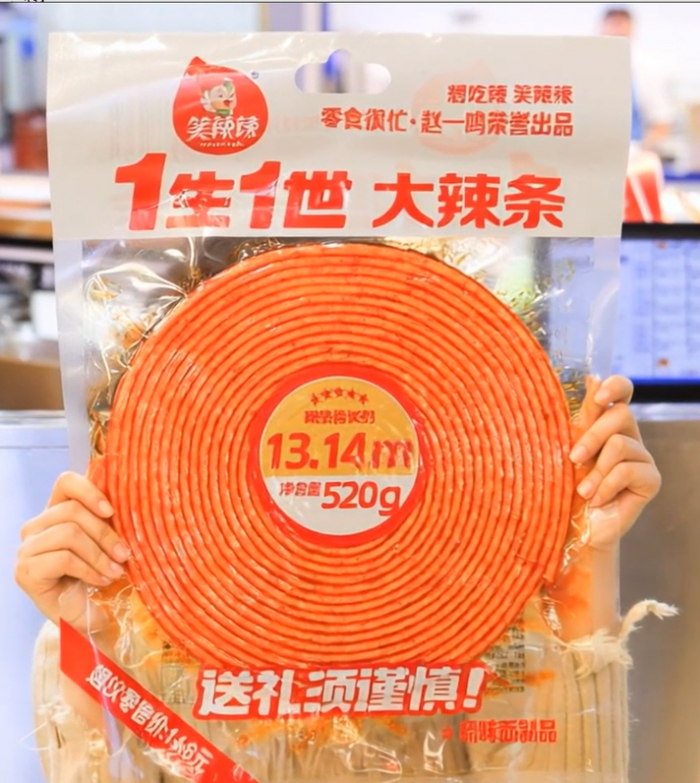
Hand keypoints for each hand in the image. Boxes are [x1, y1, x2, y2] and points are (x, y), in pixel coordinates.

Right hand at [15, 472, 129, 623]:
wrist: (85, 618)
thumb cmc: (98, 576)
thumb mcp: (106, 543)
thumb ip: (108, 521)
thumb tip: (131, 502)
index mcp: (56, 512)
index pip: (66, 482)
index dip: (90, 491)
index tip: (112, 512)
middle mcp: (36, 526)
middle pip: (73, 511)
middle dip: (106, 534)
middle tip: (124, 555)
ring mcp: (27, 549)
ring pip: (70, 533)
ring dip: (100, 555)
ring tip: (115, 571)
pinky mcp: (25, 571)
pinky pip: (64, 558)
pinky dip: (89, 570)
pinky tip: (100, 581)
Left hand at [569, 375, 660, 549]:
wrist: (575, 527)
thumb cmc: (566, 486)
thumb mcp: (569, 448)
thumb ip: (583, 417)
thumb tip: (592, 377)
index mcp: (607, 423)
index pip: (623, 391)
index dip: (616, 386)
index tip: (598, 395)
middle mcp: (629, 435)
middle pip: (621, 414)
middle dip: (593, 436)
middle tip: (573, 458)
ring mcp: (642, 457)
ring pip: (620, 444)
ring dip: (595, 470)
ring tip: (582, 490)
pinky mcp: (651, 479)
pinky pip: (628, 470)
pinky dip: (605, 485)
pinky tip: (596, 500)